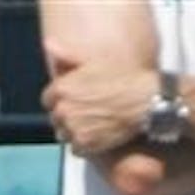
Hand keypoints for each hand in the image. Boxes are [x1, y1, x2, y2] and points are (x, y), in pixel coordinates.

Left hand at [42, 40, 154, 156]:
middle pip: (56, 118)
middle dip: (68, 117)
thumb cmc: (124, 80)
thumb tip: (49, 44)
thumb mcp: (93, 62)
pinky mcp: (86, 144)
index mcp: (62, 88)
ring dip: (74, 132)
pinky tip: (97, 138)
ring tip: (92, 127)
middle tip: (86, 115)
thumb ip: (67, 56)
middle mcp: (63, 109)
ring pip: (64, 135)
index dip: (62, 100)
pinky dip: (84, 146)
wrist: (147, 102)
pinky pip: (76, 149)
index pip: (48, 99)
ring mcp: (74, 128)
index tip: (74, 102)